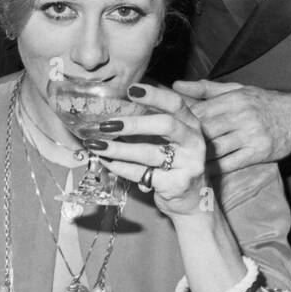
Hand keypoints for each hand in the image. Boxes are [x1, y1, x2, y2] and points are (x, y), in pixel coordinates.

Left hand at [84, 83, 206, 218]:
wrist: (193, 201)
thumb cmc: (175, 165)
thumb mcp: (171, 140)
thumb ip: (151, 125)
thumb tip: (115, 111)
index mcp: (191, 125)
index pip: (175, 103)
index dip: (154, 95)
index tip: (131, 90)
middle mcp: (193, 141)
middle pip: (165, 125)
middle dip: (133, 124)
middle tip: (107, 125)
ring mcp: (189, 164)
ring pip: (149, 153)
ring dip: (119, 149)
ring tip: (96, 145)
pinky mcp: (177, 184)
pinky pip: (143, 173)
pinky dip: (121, 167)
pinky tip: (107, 162)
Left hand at [172, 79, 290, 172]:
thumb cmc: (265, 102)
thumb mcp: (238, 90)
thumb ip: (205, 89)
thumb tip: (176, 85)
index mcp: (233, 99)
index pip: (199, 110)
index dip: (179, 120)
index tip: (162, 127)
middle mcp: (240, 115)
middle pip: (204, 130)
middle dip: (183, 140)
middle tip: (162, 149)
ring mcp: (250, 135)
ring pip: (215, 148)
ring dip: (196, 156)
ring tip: (176, 163)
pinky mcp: (258, 152)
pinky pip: (230, 163)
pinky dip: (214, 169)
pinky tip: (199, 172)